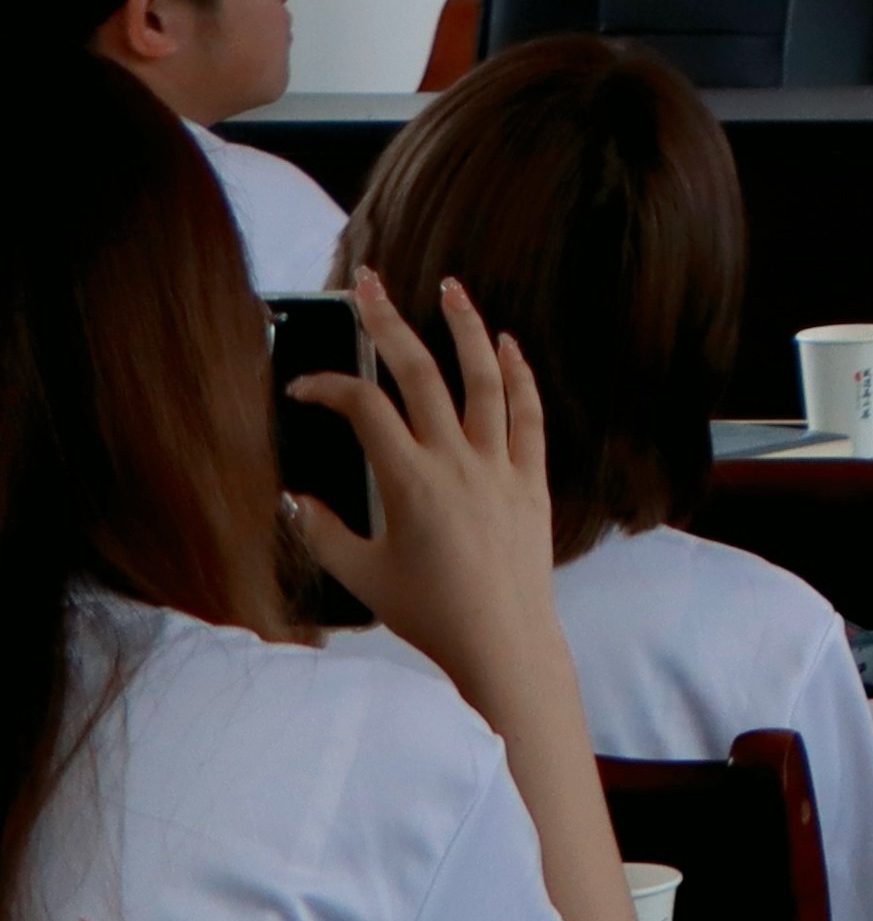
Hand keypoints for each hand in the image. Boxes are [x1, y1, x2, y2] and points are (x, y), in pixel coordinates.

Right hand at [288, 270, 576, 724]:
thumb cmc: (429, 614)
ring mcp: (500, 463)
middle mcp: (457, 460)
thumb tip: (292, 498)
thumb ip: (321, 532)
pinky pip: (528, 412)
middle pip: (420, 372)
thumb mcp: (360, 577)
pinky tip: (506, 343)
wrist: (503, 640)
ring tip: (449, 287)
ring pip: (484, 378)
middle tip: (368, 281)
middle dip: (388, 321)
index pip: (364, 408)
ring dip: (465, 327)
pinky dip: (518, 373)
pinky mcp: (532, 475)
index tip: (302, 386)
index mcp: (408, 481)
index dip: (329, 385)